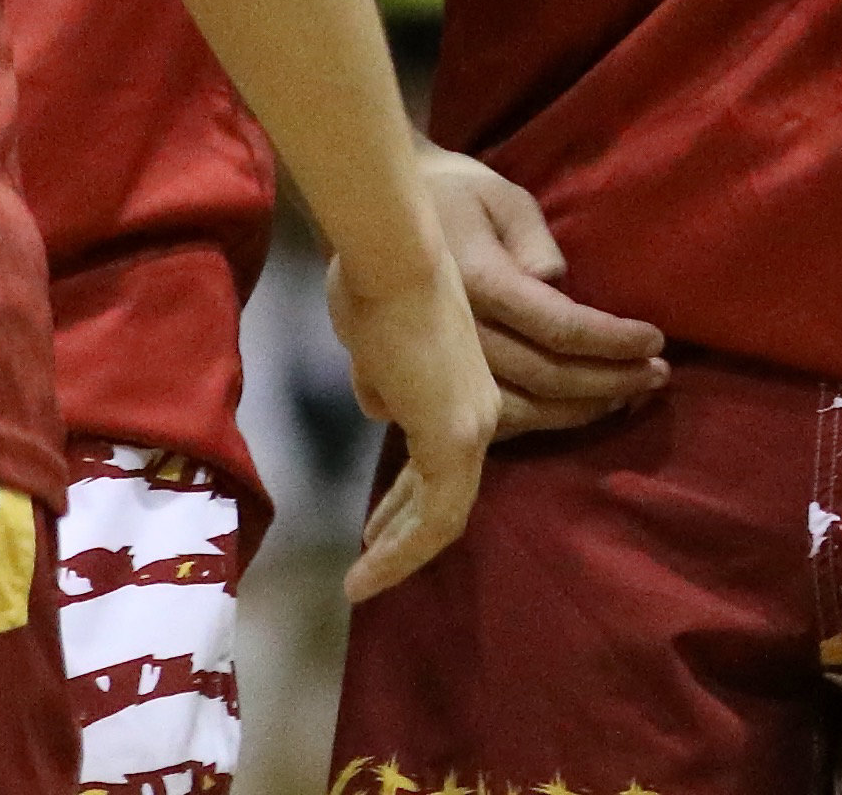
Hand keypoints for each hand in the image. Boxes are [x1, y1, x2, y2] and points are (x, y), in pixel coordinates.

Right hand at [322, 237, 496, 602]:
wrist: (393, 258)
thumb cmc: (376, 284)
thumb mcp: (376, 346)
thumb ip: (384, 381)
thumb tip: (380, 403)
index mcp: (463, 389)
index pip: (439, 463)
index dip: (407, 500)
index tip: (375, 526)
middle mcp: (479, 414)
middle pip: (445, 495)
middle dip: (403, 535)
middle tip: (370, 563)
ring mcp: (472, 427)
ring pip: (443, 515)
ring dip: (399, 555)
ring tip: (362, 584)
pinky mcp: (456, 438)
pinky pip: (434, 516)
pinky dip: (402, 550)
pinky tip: (366, 571)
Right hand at [422, 148, 671, 437]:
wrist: (380, 218)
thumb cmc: (456, 195)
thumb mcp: (503, 197)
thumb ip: (534, 240)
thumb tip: (556, 283)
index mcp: (475, 280)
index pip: (557, 326)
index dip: (611, 341)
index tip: (656, 341)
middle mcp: (454, 331)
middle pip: (544, 377)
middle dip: (609, 381)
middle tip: (658, 376)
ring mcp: (437, 365)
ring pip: (520, 410)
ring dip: (580, 410)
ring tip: (627, 397)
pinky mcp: (429, 384)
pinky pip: (490, 418)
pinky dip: (540, 420)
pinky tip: (575, 409)